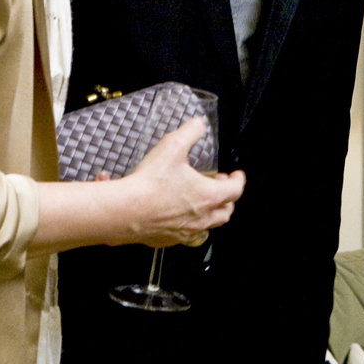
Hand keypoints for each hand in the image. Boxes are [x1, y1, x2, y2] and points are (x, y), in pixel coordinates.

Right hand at [118, 117, 244, 247]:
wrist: (124, 211)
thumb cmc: (150, 183)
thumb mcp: (173, 146)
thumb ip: (190, 132)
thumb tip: (198, 123)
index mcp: (209, 196)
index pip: (236, 190)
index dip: (238, 180)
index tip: (236, 175)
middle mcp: (201, 218)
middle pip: (226, 212)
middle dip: (227, 199)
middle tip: (219, 187)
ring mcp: (185, 232)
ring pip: (208, 226)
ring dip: (209, 214)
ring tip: (201, 202)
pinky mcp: (167, 240)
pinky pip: (185, 236)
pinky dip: (188, 225)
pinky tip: (178, 215)